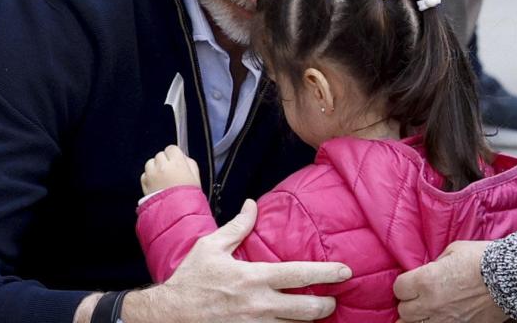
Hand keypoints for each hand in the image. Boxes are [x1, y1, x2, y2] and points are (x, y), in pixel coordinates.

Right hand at [122, 199, 352, 321]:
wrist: (170, 314)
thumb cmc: (190, 279)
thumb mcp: (211, 246)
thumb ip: (237, 227)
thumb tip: (253, 205)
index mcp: (253, 278)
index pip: (299, 275)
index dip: (326, 273)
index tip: (346, 271)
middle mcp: (258, 305)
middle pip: (306, 310)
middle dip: (326, 306)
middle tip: (334, 300)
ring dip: (309, 321)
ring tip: (317, 314)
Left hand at [141, 145, 199, 194]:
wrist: (176, 213)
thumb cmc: (187, 198)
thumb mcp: (196, 177)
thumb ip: (189, 163)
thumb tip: (183, 157)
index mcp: (177, 163)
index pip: (172, 148)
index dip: (175, 155)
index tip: (176, 161)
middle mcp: (162, 166)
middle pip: (161, 155)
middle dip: (165, 161)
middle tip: (171, 172)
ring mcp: (152, 174)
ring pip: (151, 162)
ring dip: (155, 168)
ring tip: (163, 179)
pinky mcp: (144, 183)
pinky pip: (145, 174)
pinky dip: (149, 177)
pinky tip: (157, 185)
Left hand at [394, 241, 507, 322]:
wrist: (510, 280)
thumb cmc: (481, 260)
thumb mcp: (453, 251)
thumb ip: (435, 263)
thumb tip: (428, 271)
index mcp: (425, 281)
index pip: (399, 289)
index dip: (404, 285)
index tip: (411, 282)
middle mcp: (430, 304)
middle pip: (404, 311)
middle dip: (410, 303)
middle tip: (419, 296)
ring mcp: (445, 320)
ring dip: (419, 317)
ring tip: (428, 310)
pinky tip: (442, 316)